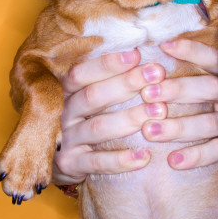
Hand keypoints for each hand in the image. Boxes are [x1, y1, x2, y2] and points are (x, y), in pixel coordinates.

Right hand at [52, 50, 166, 184]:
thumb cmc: (82, 119)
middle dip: (127, 83)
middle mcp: (62, 113)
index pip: (81, 73)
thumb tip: (139, 54)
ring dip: (130, 118)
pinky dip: (122, 160)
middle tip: (157, 74)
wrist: (58, 160)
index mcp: (64, 92)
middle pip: (92, 96)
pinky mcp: (71, 164)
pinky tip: (146, 156)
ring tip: (159, 110)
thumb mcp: (83, 96)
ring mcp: (65, 140)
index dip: (108, 63)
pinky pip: (98, 162)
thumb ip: (103, 79)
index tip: (137, 54)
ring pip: (98, 127)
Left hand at [140, 39, 217, 179]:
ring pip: (210, 122)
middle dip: (177, 89)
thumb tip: (151, 75)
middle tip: (147, 94)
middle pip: (208, 87)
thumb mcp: (216, 96)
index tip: (164, 45)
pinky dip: (197, 155)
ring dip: (178, 127)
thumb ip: (193, 84)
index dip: (191, 50)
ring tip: (150, 131)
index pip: (211, 59)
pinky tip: (174, 161)